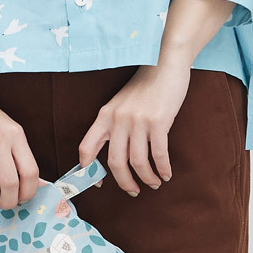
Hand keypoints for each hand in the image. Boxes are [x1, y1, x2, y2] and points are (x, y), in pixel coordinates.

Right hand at [0, 78, 41, 211]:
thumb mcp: (8, 128)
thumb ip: (18, 153)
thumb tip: (33, 184)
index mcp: (16, 135)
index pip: (31, 171)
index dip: (29, 192)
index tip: (23, 200)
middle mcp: (0, 140)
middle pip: (10, 183)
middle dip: (8, 203)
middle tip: (4, 207)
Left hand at [76, 62, 186, 194]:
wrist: (165, 61)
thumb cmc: (146, 85)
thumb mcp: (122, 102)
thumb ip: (115, 124)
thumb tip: (115, 155)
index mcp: (105, 115)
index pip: (87, 147)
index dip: (88, 170)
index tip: (97, 184)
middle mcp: (118, 119)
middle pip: (115, 162)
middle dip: (124, 182)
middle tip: (133, 191)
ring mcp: (138, 120)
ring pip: (137, 162)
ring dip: (147, 178)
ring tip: (154, 184)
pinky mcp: (158, 121)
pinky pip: (158, 154)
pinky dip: (162, 169)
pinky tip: (166, 174)